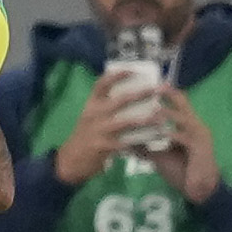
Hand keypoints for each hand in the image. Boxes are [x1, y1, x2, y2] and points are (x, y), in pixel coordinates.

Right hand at [51, 68, 149, 185]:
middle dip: (140, 93)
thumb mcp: (91, 118)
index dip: (117, 75)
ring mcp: (99, 130)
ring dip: (145, 119)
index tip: (134, 70)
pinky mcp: (104, 147)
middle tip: (157, 89)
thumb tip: (130, 95)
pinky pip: (127, 142)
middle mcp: (94, 114)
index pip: (101, 84)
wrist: (70, 161)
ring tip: (161, 117)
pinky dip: (141, 140)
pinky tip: (153, 139)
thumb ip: (105, 108)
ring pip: (126, 122)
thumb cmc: (85, 136)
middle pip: (120, 100)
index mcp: (91, 105)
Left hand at [153, 89, 221, 202]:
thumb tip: (126, 142)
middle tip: (152, 86)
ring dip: (166, 113)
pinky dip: (170, 134)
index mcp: (188, 125)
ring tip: (151, 109)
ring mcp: (199, 136)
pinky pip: (183, 137)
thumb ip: (146, 147)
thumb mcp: (160, 157)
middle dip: (168, 94)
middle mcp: (196, 126)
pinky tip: (159, 133)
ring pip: (181, 118)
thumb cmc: (182, 172)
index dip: (167, 92)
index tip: (151, 83)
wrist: (201, 191)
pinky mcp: (200, 148)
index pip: (178, 102)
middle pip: (183, 103)